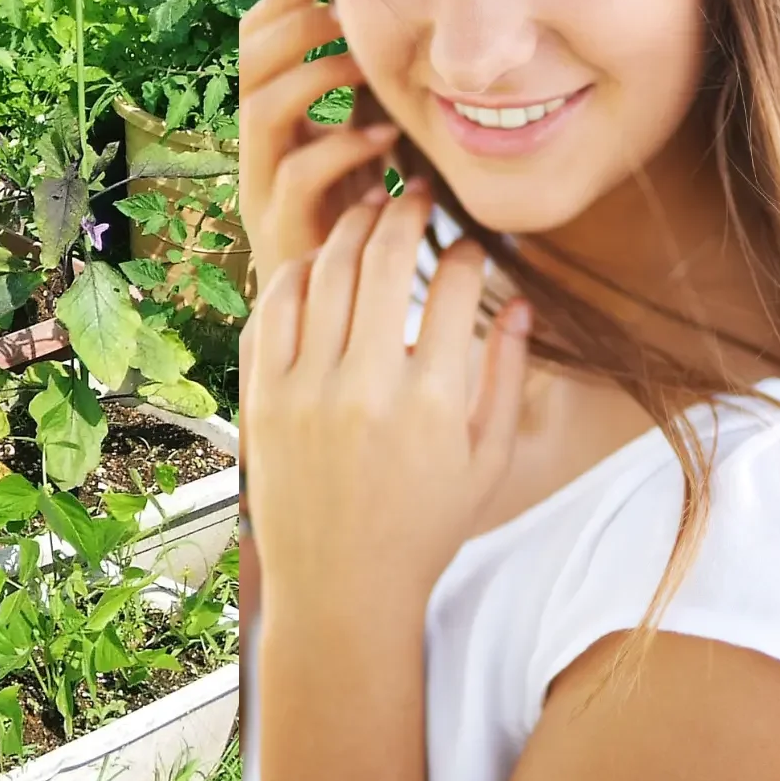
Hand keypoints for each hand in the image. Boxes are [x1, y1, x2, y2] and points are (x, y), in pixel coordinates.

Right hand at [238, 0, 399, 292]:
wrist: (337, 327)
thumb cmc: (361, 235)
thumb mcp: (364, 156)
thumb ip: (370, 107)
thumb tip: (413, 41)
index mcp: (271, 128)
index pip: (254, 44)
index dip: (283, 4)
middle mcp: (256, 153)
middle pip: (251, 65)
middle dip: (298, 28)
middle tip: (348, 13)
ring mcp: (263, 190)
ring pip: (263, 110)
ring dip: (317, 78)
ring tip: (364, 65)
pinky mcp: (284, 229)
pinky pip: (299, 172)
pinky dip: (344, 145)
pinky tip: (387, 139)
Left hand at [243, 179, 531, 620]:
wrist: (342, 586)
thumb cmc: (425, 524)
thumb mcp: (487, 460)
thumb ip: (506, 377)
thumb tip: (518, 302)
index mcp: (432, 403)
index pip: (455, 285)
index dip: (467, 250)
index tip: (469, 243)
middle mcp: (364, 387)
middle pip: (383, 258)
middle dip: (404, 211)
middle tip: (416, 194)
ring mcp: (304, 389)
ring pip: (325, 271)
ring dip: (349, 229)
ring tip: (369, 212)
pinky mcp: (261, 397)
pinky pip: (273, 308)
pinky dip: (297, 272)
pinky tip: (319, 261)